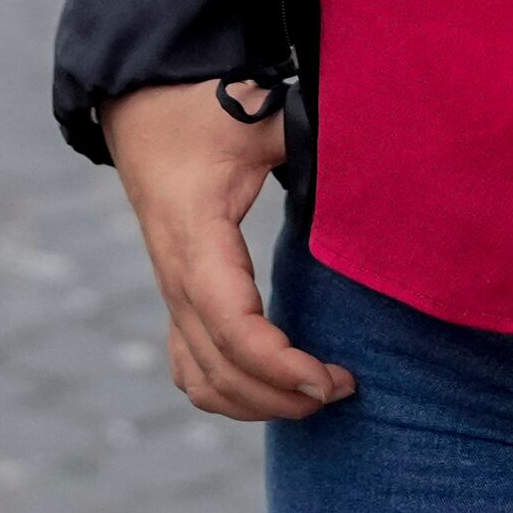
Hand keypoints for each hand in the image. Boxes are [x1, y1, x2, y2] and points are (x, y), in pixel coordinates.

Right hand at [106, 80, 345, 421]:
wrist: (142, 109)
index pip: (232, 326)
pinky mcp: (175, 298)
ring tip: (316, 395)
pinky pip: (190, 369)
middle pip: (220, 370)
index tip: (332, 380)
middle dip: (282, 395)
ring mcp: (171, 293)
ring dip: (257, 403)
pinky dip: (227, 394)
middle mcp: (177, 276)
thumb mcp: (254, 111)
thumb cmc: (202, 111)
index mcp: (196, 238)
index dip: (280, 364)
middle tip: (342, 387)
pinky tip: (271, 389)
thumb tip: (370, 145)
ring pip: (201, 381)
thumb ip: (306, 130)